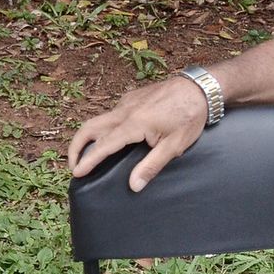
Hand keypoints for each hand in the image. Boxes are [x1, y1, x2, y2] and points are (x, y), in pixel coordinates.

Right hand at [66, 74, 206, 191]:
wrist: (199, 88)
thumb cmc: (189, 116)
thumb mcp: (174, 146)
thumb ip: (152, 165)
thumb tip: (134, 185)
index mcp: (134, 123)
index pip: (104, 145)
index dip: (89, 161)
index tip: (76, 173)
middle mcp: (125, 110)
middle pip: (89, 128)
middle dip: (77, 147)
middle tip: (74, 165)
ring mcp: (127, 102)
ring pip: (99, 120)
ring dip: (89, 137)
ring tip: (87, 155)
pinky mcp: (132, 98)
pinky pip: (112, 114)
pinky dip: (104, 128)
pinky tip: (112, 139)